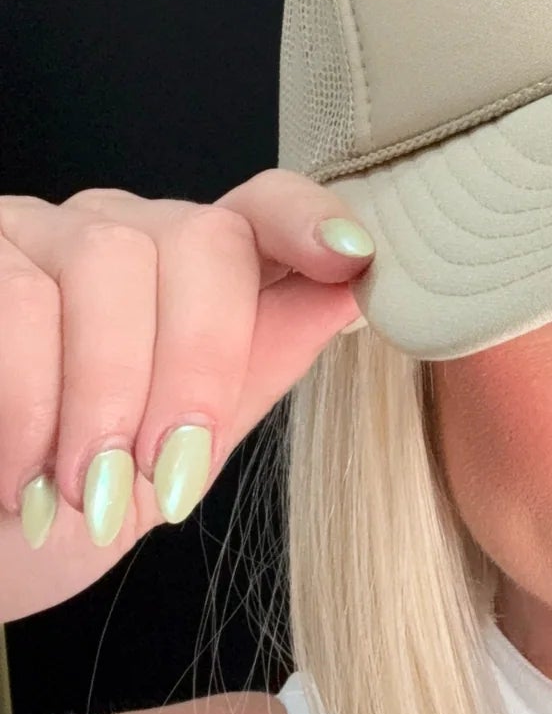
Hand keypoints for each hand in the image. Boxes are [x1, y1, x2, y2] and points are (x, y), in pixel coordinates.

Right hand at [0, 169, 375, 623]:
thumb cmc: (68, 506)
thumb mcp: (178, 454)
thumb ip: (256, 367)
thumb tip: (355, 294)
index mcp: (190, 274)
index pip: (264, 207)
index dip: (310, 219)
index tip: (353, 258)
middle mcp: (117, 230)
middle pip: (199, 238)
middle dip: (198, 364)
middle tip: (166, 472)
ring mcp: (35, 232)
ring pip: (105, 261)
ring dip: (105, 394)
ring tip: (85, 491)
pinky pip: (16, 296)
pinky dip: (29, 399)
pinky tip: (23, 474)